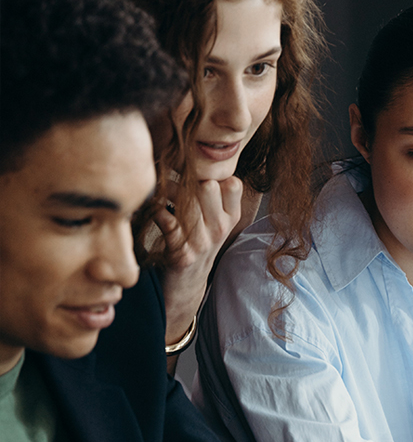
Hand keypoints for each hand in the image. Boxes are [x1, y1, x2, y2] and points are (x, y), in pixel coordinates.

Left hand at [156, 176, 251, 346]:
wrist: (186, 283)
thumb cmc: (195, 242)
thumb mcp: (212, 220)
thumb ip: (209, 194)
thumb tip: (187, 158)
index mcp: (231, 217)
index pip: (233, 183)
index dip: (211, 173)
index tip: (192, 171)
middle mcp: (221, 228)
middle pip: (209, 186)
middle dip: (186, 178)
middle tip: (169, 176)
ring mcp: (203, 242)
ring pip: (188, 201)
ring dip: (166, 191)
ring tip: (157, 190)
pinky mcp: (182, 253)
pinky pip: (167, 220)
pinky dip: (155, 210)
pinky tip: (151, 210)